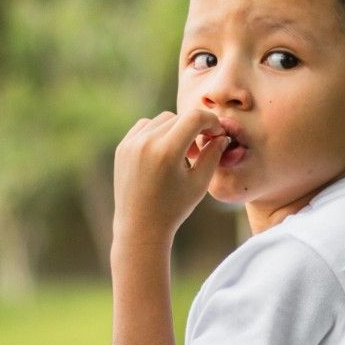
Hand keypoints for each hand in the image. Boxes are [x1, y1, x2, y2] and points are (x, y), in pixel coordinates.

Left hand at [113, 109, 227, 244]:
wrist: (140, 226)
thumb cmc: (174, 208)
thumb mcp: (199, 183)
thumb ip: (213, 154)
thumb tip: (222, 135)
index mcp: (167, 151)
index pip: (195, 117)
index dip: (211, 121)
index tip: (217, 134)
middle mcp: (146, 143)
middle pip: (180, 118)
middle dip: (195, 128)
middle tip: (200, 150)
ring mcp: (131, 144)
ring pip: (163, 120)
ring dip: (177, 130)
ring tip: (182, 153)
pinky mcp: (123, 147)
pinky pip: (145, 126)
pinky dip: (158, 132)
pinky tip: (165, 152)